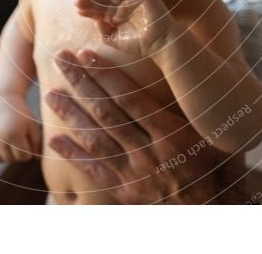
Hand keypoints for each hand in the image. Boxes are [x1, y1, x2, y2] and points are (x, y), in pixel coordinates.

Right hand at [0, 95, 40, 162]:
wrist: (3, 100)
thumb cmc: (21, 113)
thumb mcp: (32, 126)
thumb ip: (37, 144)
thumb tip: (37, 159)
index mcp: (13, 134)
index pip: (24, 157)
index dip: (29, 150)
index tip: (29, 139)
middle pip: (11, 160)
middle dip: (18, 153)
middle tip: (20, 138)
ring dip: (6, 155)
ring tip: (11, 141)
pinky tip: (1, 143)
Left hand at [44, 49, 249, 203]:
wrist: (208, 208)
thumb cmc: (210, 162)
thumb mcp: (209, 131)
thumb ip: (190, 104)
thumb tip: (186, 63)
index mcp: (170, 133)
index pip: (130, 98)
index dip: (105, 74)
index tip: (85, 54)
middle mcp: (149, 152)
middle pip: (107, 112)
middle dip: (82, 82)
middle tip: (60, 59)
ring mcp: (134, 173)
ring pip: (96, 139)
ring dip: (71, 115)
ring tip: (50, 94)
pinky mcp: (124, 191)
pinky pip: (95, 172)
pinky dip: (74, 156)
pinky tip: (55, 140)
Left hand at [75, 0, 174, 57]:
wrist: (160, 44)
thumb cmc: (139, 44)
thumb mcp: (115, 40)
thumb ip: (103, 33)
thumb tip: (96, 22)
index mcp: (116, 17)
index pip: (99, 11)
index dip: (88, 9)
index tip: (78, 9)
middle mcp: (122, 7)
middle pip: (103, 0)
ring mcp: (132, 0)